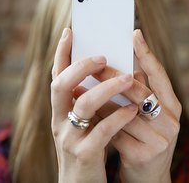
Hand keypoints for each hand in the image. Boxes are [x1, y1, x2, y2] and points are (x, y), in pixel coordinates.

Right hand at [51, 28, 138, 182]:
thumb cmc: (87, 149)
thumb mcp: (83, 123)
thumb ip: (89, 101)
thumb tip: (107, 71)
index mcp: (59, 111)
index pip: (55, 76)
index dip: (60, 53)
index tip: (70, 31)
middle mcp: (59, 122)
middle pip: (61, 85)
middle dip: (81, 66)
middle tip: (102, 56)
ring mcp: (69, 139)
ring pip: (83, 106)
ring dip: (106, 88)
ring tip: (127, 78)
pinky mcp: (84, 156)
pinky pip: (102, 131)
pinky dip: (118, 117)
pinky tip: (133, 110)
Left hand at [95, 29, 181, 182]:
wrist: (148, 179)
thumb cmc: (144, 139)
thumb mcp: (148, 116)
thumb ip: (139, 92)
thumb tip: (122, 63)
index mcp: (173, 107)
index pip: (160, 75)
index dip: (147, 54)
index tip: (134, 33)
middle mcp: (170, 122)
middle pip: (138, 91)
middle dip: (112, 75)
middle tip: (94, 62)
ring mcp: (159, 140)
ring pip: (122, 111)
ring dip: (99, 100)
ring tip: (80, 87)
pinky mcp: (142, 155)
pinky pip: (114, 132)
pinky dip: (99, 121)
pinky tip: (86, 115)